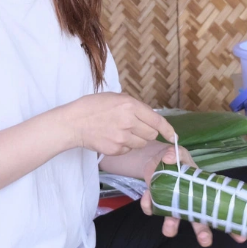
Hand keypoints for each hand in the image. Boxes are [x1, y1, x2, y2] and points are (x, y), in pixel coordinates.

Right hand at [58, 92, 175, 156]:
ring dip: (136, 139)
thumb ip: (134, 106)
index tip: (173, 136)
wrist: (73, 123)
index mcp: (130, 105)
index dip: (168, 130)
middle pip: (151, 134)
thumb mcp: (115, 97)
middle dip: (147, 131)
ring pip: (142, 143)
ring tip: (121, 132)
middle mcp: (129, 122)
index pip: (157, 120)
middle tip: (134, 127)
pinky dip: (125, 146)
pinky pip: (129, 150)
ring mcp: (122, 137)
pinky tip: (113, 138)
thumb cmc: (92, 107)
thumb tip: (150, 117)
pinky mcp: (116, 149)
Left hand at [138, 144, 246, 245]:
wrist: (156, 161)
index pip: (219, 211)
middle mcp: (189, 204)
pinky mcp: (155, 204)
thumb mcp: (180, 153)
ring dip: (171, 227)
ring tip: (169, 229)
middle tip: (206, 241)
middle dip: (203, 233)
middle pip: (199, 224)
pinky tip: (148, 196)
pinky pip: (152, 209)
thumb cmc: (177, 160)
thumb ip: (177, 154)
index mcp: (202, 193)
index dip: (230, 225)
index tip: (240, 237)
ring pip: (174, 223)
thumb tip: (170, 157)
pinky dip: (149, 205)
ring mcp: (172, 206)